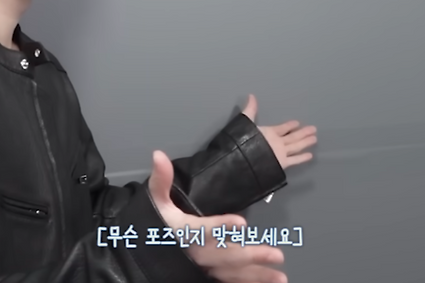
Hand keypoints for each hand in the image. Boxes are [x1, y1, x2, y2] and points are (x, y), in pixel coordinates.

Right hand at [148, 150, 287, 282]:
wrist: (143, 254)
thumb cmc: (153, 225)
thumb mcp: (154, 201)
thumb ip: (161, 179)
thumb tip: (159, 154)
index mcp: (182, 231)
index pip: (202, 228)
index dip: (221, 226)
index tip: (241, 223)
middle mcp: (193, 253)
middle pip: (224, 256)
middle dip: (250, 256)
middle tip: (277, 255)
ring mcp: (201, 268)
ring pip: (230, 273)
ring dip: (256, 275)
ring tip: (281, 276)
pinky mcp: (206, 277)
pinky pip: (228, 281)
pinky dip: (248, 282)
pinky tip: (268, 282)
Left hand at [241, 95, 316, 169]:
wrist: (244, 159)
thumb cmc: (245, 140)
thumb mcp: (247, 121)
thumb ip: (251, 109)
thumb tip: (251, 95)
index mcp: (269, 133)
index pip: (282, 128)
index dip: (289, 125)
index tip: (297, 122)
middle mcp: (276, 143)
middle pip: (293, 137)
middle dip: (302, 133)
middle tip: (313, 128)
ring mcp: (280, 153)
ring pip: (296, 146)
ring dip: (305, 142)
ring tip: (315, 138)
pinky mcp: (282, 163)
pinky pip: (294, 160)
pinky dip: (302, 158)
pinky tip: (310, 155)